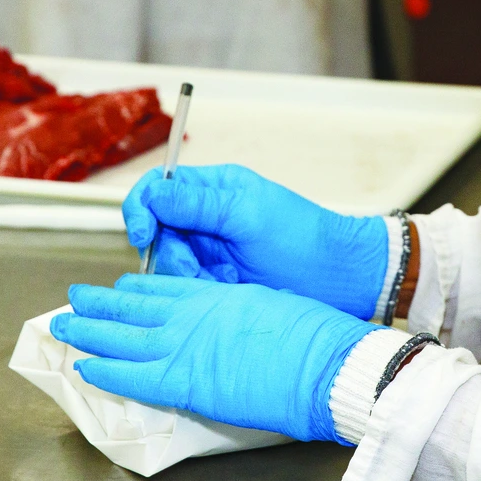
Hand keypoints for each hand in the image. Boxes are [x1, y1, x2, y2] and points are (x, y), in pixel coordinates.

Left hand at [49, 273, 382, 442]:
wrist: (321, 360)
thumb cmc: (311, 333)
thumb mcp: (271, 304)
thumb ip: (242, 311)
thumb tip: (236, 319)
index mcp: (216, 295)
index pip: (163, 289)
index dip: (134, 289)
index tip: (115, 287)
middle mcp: (192, 315)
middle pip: (133, 308)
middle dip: (99, 305)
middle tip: (73, 299)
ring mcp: (184, 347)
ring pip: (122, 338)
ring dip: (89, 332)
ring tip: (63, 326)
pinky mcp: (183, 382)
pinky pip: (131, 377)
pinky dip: (105, 372)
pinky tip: (84, 368)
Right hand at [122, 165, 388, 319]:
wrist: (340, 279)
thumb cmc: (302, 240)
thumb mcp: (247, 215)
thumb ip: (197, 204)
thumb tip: (151, 193)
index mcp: (214, 188)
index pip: (156, 190)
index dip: (140, 211)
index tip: (142, 235)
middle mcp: (207, 217)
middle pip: (157, 233)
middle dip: (172, 255)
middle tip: (197, 270)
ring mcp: (212, 250)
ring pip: (171, 265)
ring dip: (191, 276)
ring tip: (226, 280)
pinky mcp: (217, 280)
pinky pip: (189, 287)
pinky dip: (203, 291)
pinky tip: (230, 290)